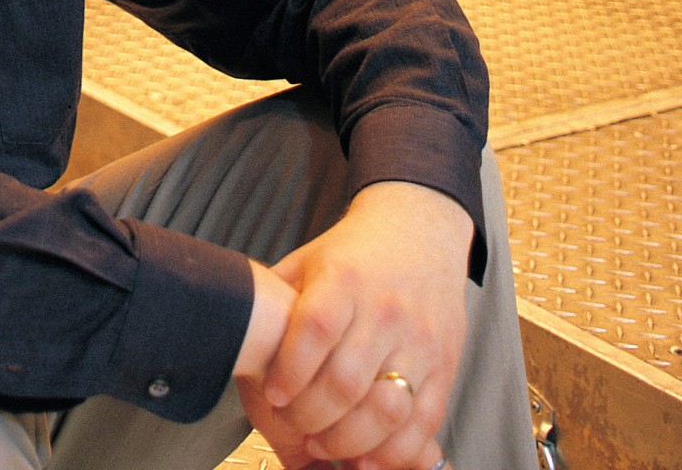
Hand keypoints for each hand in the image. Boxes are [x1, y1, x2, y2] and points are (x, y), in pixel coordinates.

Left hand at [255, 182, 472, 469]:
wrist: (419, 232)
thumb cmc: (352, 255)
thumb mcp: (306, 263)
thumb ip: (277, 303)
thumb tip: (236, 346)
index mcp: (344, 279)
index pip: (315, 330)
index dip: (290, 371)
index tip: (273, 394)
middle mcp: (385, 310)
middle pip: (346, 382)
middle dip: (311, 418)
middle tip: (293, 427)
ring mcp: (420, 340)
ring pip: (386, 409)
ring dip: (349, 440)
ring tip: (324, 445)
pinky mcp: (445, 365)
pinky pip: (423, 421)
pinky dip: (394, 449)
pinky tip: (367, 454)